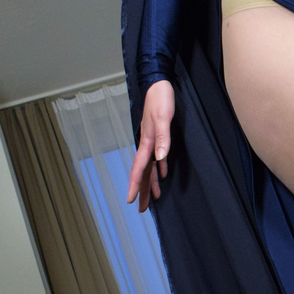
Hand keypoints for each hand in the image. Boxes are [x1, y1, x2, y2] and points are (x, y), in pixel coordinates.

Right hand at [127, 80, 175, 212]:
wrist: (159, 84)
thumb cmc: (160, 99)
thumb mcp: (164, 118)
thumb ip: (163, 138)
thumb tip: (160, 158)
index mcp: (147, 142)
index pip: (138, 169)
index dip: (134, 185)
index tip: (130, 200)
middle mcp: (148, 144)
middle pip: (143, 173)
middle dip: (141, 190)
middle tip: (141, 209)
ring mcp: (152, 141)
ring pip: (150, 167)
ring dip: (150, 182)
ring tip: (152, 198)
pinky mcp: (158, 136)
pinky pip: (157, 158)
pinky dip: (159, 168)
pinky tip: (162, 175)